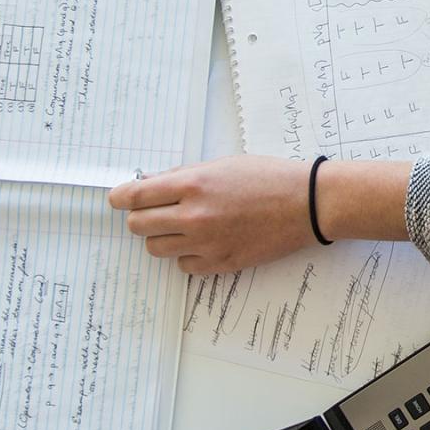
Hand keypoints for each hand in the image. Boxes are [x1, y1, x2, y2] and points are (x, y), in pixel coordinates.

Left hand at [109, 155, 315, 274]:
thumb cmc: (270, 177)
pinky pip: (183, 265)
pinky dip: (188, 254)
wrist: (309, 204)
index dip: (120, 197)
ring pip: (156, 248)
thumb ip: (183, 176)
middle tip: (157, 212)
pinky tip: (205, 240)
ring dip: (162, 237)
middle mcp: (195, 215)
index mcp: (194, 184)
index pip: (134, 196)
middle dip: (141, 217)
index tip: (121, 199)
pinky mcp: (220, 263)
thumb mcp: (224, 164)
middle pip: (137, 226)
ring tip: (184, 226)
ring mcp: (206, 243)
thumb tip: (149, 185)